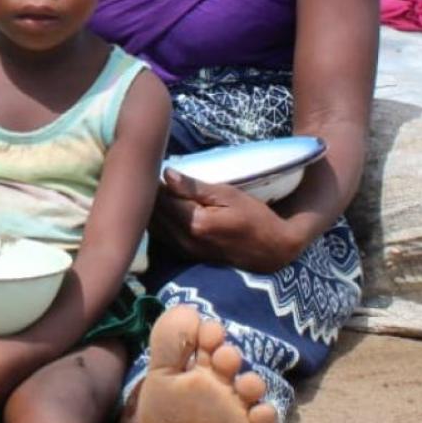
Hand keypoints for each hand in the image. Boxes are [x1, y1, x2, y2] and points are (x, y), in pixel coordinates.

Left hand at [155, 169, 297, 273]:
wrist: (270, 251)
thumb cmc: (253, 217)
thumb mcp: (229, 195)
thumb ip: (195, 187)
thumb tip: (166, 174)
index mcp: (195, 223)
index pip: (161, 198)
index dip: (156, 181)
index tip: (157, 166)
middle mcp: (184, 240)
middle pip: (153, 213)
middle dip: (151, 194)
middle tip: (156, 176)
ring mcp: (182, 252)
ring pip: (153, 226)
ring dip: (152, 208)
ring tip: (161, 191)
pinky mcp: (184, 256)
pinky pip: (160, 236)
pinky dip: (158, 221)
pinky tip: (165, 210)